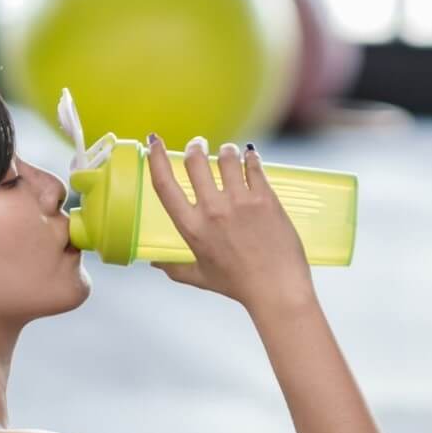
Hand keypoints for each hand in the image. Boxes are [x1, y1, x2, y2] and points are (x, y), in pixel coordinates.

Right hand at [145, 134, 314, 311]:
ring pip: (226, 158)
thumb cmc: (238, 285)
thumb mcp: (200, 278)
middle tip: (198, 144)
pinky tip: (250, 157)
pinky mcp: (265, 198)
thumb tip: (155, 263)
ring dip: (226, 151)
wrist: (277, 289)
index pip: (164, 185)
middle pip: (195, 162)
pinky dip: (250, 158)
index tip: (154, 143)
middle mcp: (213, 210)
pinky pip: (254, 166)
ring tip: (228, 152)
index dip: (156, 159)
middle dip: (195, 147)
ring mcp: (240, 202)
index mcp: (192, 228)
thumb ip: (174, 268)